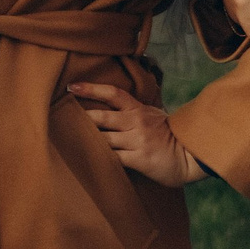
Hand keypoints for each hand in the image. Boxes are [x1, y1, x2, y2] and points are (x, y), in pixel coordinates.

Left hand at [69, 80, 201, 187]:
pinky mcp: (139, 159)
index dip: (91, 88)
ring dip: (85, 141)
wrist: (191, 155)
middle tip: (58, 117)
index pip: (113, 94)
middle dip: (80, 118)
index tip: (72, 86)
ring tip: (66, 142)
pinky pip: (113, 159)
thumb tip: (111, 108)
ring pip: (104, 139)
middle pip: (102, 117)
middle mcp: (136, 123)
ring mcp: (137, 141)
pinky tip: (87, 161)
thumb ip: (134, 112)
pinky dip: (99, 160)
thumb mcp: (153, 116)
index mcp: (138, 110)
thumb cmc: (170, 137)